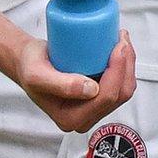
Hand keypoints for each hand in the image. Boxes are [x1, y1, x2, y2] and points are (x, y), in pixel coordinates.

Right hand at [13, 30, 135, 132]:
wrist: (28, 62)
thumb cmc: (30, 67)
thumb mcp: (37, 75)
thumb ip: (60, 85)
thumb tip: (91, 90)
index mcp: (70, 119)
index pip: (106, 98)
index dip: (118, 72)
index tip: (118, 46)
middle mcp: (84, 118)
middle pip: (120, 94)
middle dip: (127, 65)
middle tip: (121, 39)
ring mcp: (93, 109)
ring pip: (124, 89)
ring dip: (128, 64)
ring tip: (121, 41)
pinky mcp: (99, 97)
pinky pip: (120, 84)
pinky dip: (124, 66)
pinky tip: (120, 50)